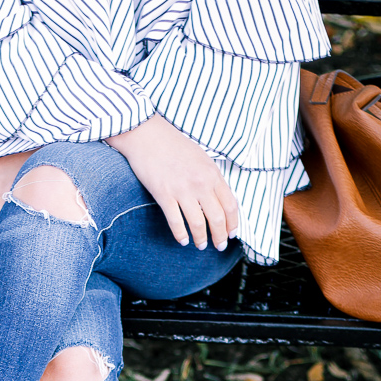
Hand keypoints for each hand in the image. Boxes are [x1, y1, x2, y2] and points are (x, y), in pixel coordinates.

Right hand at [107, 115, 238, 250]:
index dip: (233, 223)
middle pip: (217, 218)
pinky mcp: (164, 194)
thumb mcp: (201, 158)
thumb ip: (211, 178)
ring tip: (201, 246)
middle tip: (219, 246)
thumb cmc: (173, 145)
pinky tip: (183, 241)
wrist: (148, 135)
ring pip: (198, 223)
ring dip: (201, 239)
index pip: (230, 204)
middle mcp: (200, 183)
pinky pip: (176, 222)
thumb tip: (218, 200)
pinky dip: (181, 235)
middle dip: (220, 237)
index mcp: (212, 173)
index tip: (232, 233)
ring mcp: (182, 190)